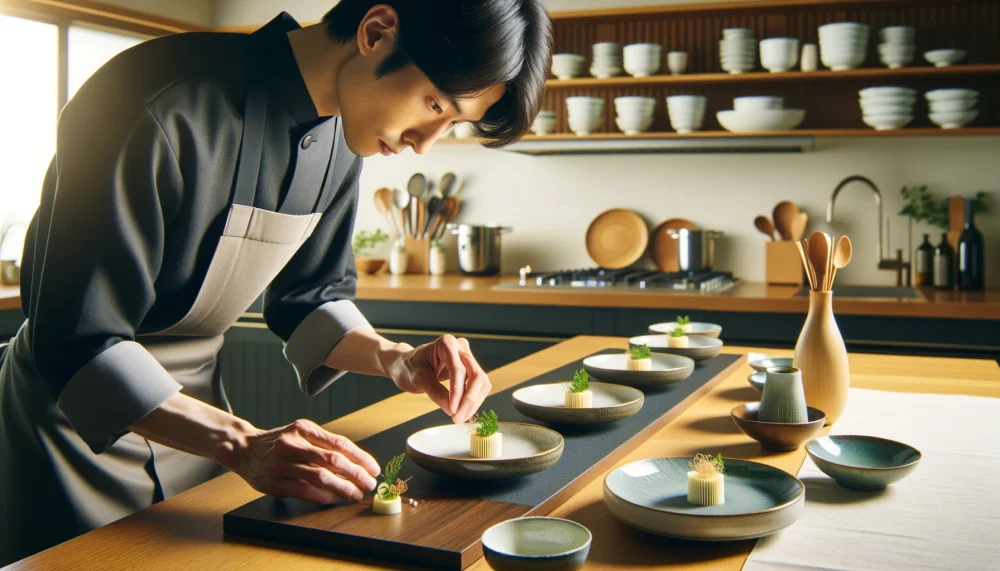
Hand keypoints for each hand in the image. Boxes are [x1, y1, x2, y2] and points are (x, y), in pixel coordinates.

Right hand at [233, 419, 379, 503]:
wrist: (243, 449)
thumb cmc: (279, 442)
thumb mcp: (300, 433)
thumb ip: (323, 445)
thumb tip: (355, 463)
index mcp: (303, 428)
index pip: (339, 443)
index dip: (360, 457)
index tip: (373, 468)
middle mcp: (292, 444)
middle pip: (332, 460)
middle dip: (355, 474)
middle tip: (369, 483)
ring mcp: (282, 464)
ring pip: (319, 477)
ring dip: (342, 487)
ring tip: (355, 493)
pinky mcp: (274, 483)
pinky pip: (303, 491)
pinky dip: (321, 496)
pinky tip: (333, 498)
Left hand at [390, 334, 491, 423]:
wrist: (406, 365)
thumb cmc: (409, 367)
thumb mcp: (418, 379)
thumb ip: (436, 392)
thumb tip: (452, 409)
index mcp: (446, 343)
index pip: (458, 369)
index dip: (457, 392)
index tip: (453, 410)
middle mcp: (461, 347)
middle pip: (475, 375)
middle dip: (469, 399)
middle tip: (458, 418)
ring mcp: (467, 357)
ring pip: (481, 382)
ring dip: (473, 402)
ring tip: (460, 417)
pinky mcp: (470, 369)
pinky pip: (479, 386)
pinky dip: (473, 401)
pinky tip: (463, 411)